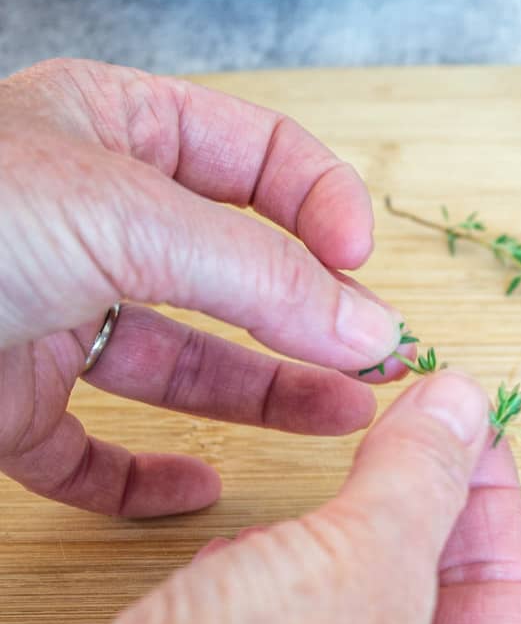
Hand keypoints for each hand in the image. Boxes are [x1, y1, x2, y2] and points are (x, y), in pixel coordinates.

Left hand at [0, 58, 409, 515]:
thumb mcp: (121, 215)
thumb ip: (262, 276)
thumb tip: (371, 327)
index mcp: (111, 133)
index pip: (256, 157)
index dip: (321, 204)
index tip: (359, 265)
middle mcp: (84, 222)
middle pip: (234, 271)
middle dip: (312, 316)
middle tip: (380, 362)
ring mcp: (46, 314)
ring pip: (181, 364)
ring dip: (263, 396)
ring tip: (341, 420)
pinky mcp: (2, 403)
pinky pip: (89, 448)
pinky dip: (142, 478)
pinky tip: (195, 490)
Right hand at [0, 371, 520, 623]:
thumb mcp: (365, 568)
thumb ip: (421, 480)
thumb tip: (463, 404)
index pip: (510, 604)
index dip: (494, 505)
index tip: (477, 432)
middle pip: (435, 598)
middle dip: (421, 508)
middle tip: (418, 426)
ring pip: (352, 603)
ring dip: (346, 535)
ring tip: (351, 473)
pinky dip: (269, 574)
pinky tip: (250, 546)